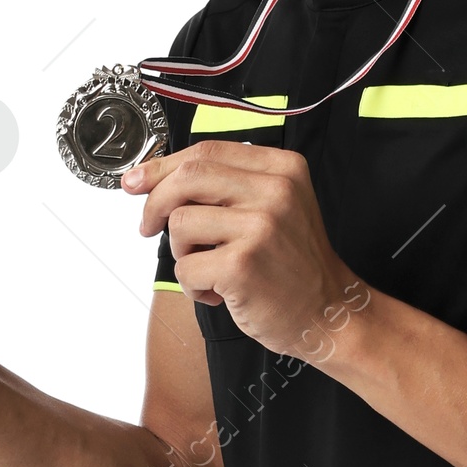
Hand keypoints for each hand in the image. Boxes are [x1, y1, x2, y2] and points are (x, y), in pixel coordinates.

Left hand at [125, 141, 365, 359]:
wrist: (329, 314)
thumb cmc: (292, 266)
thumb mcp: (276, 208)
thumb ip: (229, 187)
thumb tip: (153, 178)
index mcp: (282, 169)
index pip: (207, 151)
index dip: (163, 166)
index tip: (137, 181)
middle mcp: (274, 191)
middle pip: (188, 177)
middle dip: (155, 202)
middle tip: (147, 227)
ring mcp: (260, 227)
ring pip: (180, 223)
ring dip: (180, 252)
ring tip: (207, 267)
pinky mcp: (243, 265)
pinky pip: (185, 266)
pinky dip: (191, 285)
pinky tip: (217, 292)